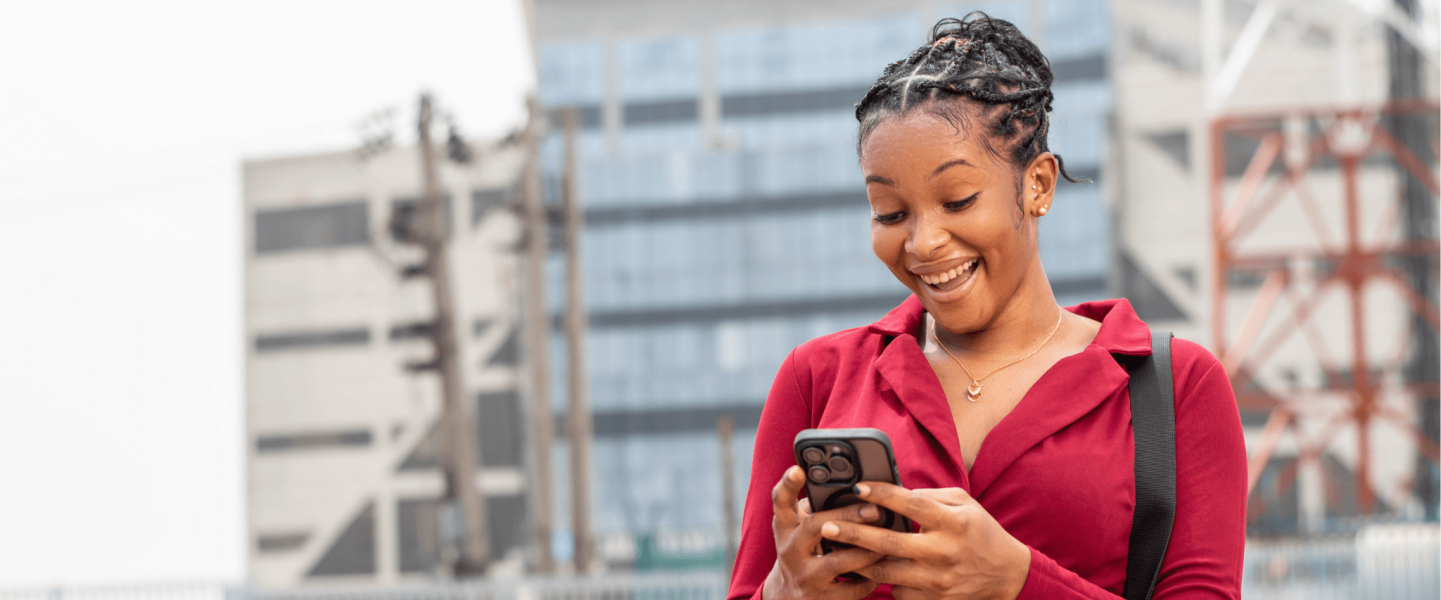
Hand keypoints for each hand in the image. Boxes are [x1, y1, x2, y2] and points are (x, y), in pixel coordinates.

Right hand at [763, 466, 885, 599]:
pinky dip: (871, 578)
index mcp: (785, 528)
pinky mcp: (822, 599)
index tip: (798, 469)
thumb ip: (817, 508)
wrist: (789, 598)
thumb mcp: (800, 529)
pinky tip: (884, 568)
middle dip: (846, 516)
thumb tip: (854, 487)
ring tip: (888, 540)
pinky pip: (852, 588)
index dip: (787, 484)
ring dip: (866, 550)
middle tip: (874, 509)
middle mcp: (791, 550)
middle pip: (814, 527)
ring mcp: (805, 576)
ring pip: (838, 562)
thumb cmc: (804, 551)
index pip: (780, 501)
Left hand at [818, 482, 1030, 599]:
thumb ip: (930, 497)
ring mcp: (938, 580)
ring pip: (887, 572)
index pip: (912, 505)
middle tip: (827, 525)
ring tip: (840, 548)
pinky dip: (885, 581)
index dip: (883, 495)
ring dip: (860, 560)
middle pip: (890, 543)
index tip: (858, 487)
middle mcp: (944, 552)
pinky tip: (875, 570)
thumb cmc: (981, 532)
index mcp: (953, 522)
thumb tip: (894, 493)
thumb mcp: (964, 504)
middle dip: (855, 533)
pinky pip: (899, 592)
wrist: (1007, 575)